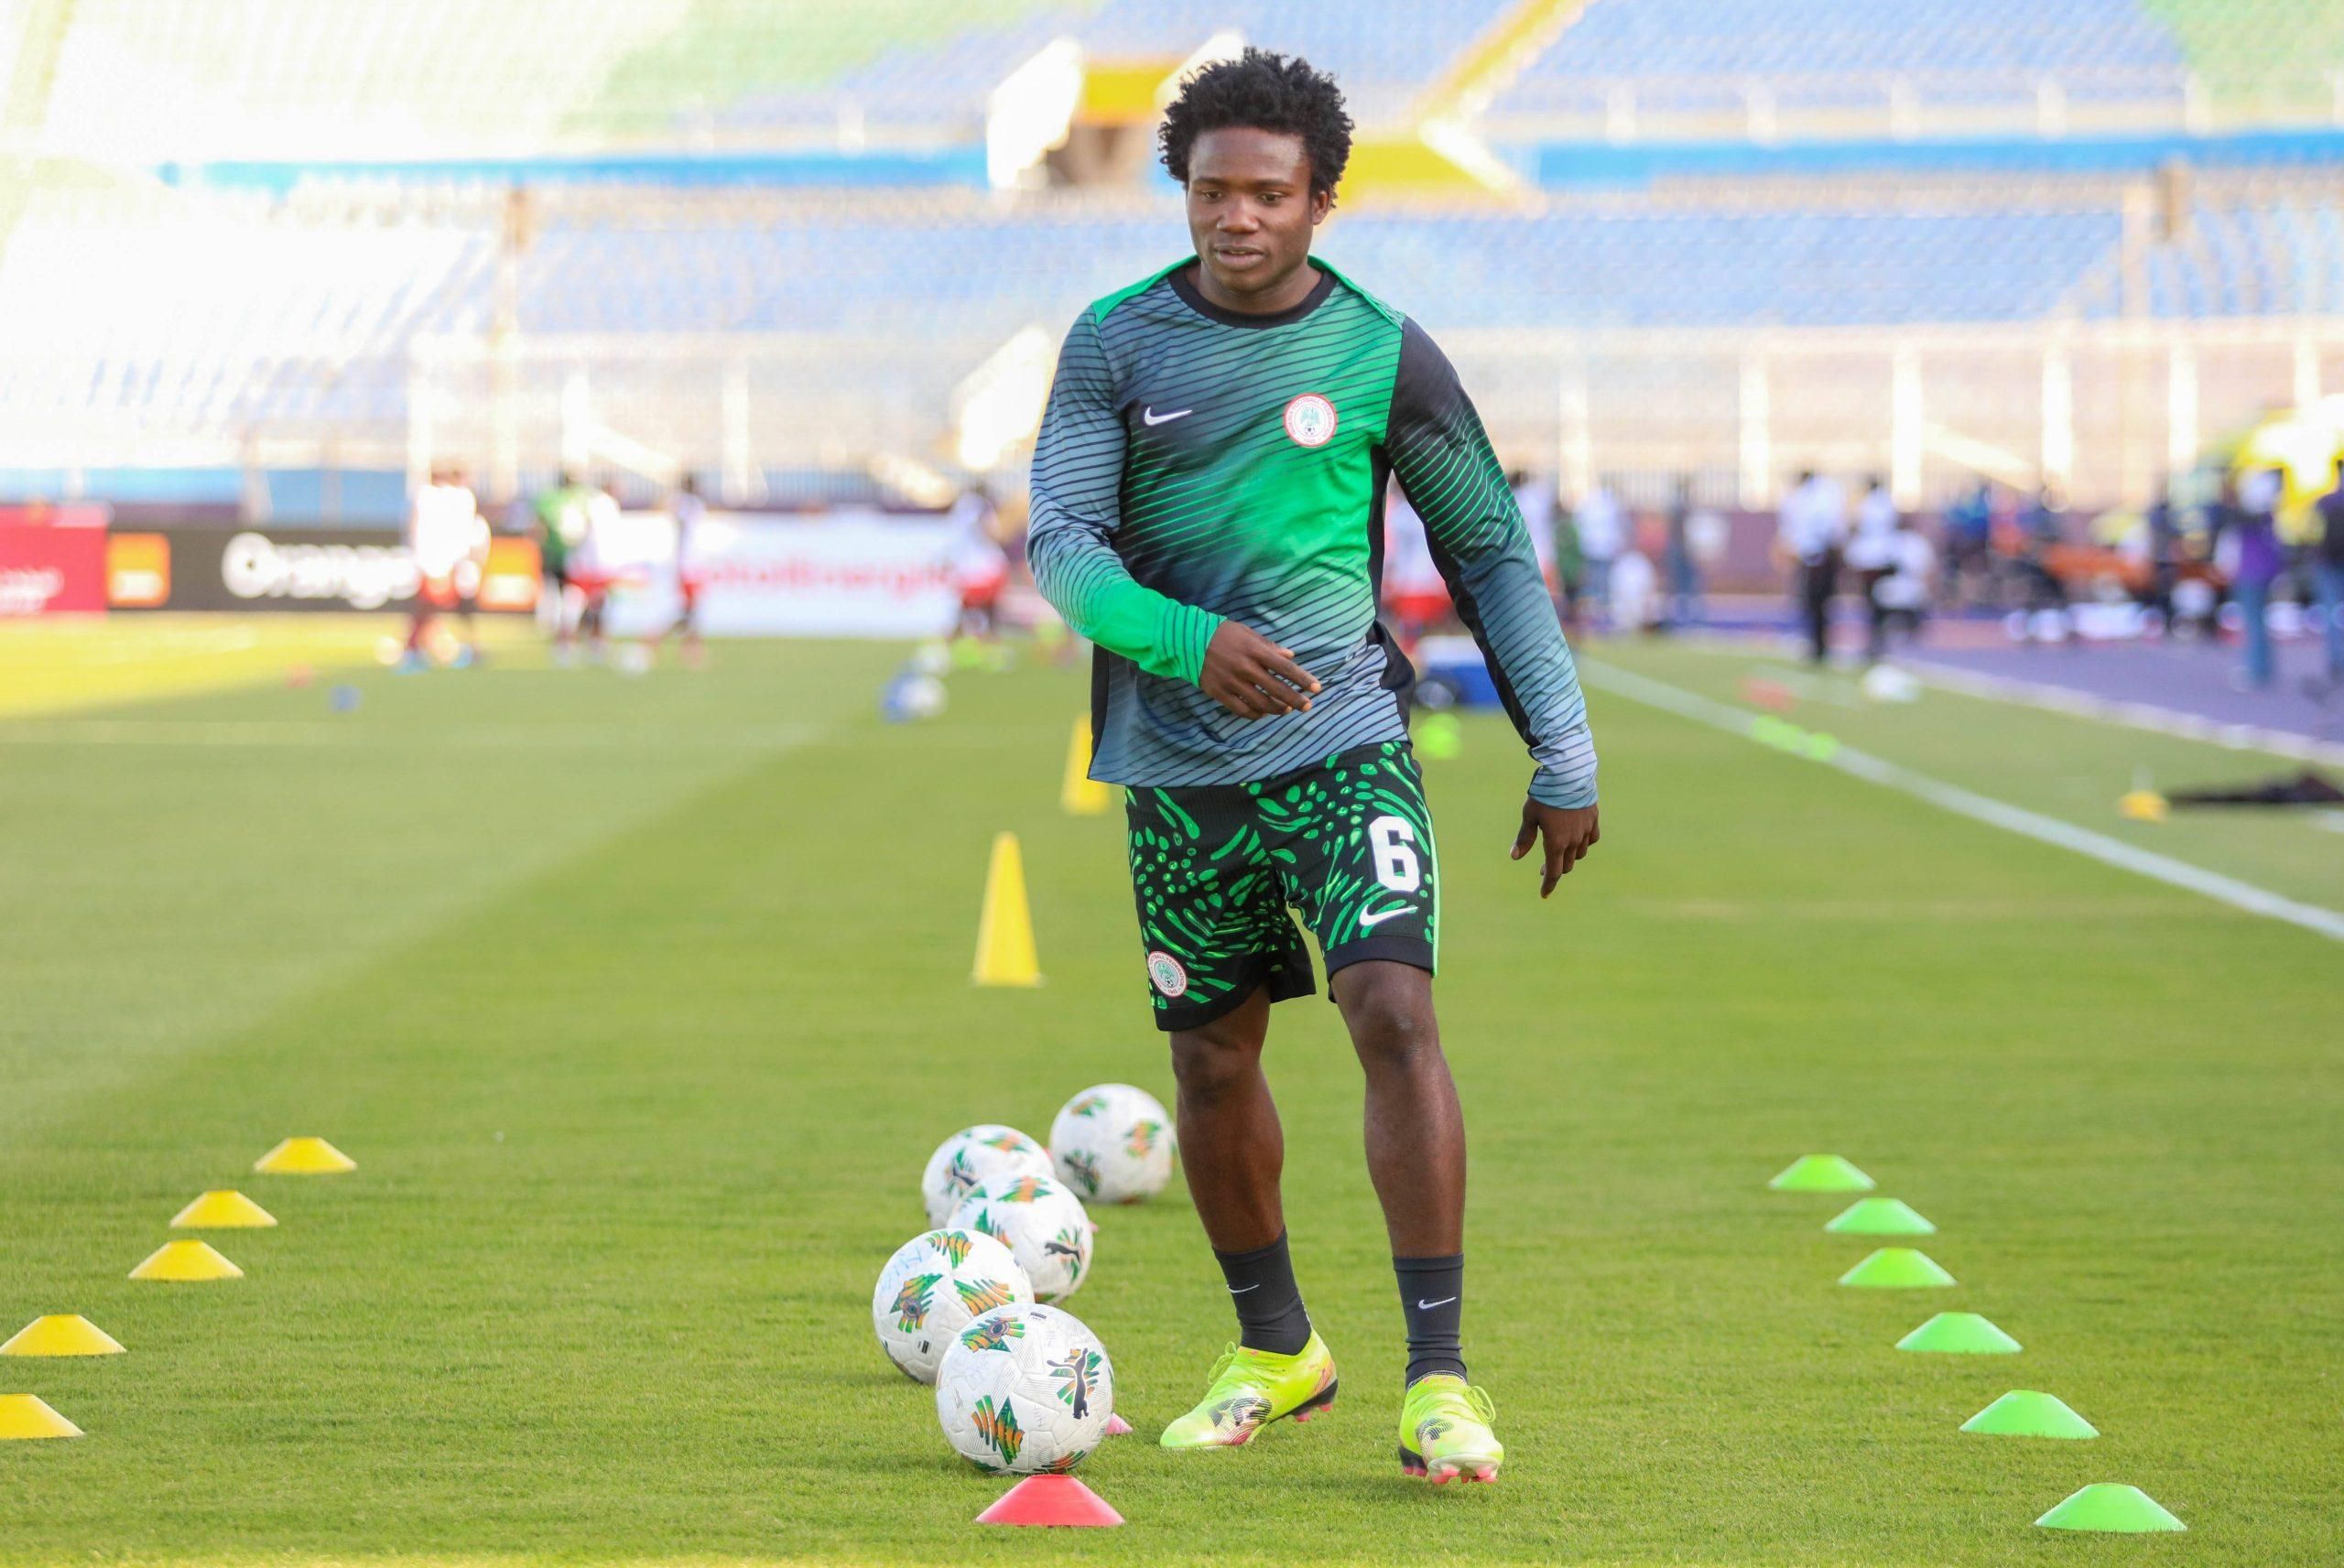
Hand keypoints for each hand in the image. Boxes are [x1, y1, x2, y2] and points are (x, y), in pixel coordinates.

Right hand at [1199, 621, 1319, 718]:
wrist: (1187, 640)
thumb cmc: (1222, 634)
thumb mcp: (1247, 633)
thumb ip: (1269, 646)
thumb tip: (1290, 656)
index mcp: (1254, 651)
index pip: (1285, 668)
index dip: (1302, 679)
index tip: (1317, 688)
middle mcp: (1245, 668)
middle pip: (1276, 689)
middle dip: (1295, 700)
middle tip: (1307, 706)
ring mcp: (1232, 683)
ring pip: (1261, 704)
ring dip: (1277, 709)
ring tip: (1286, 710)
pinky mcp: (1219, 693)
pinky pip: (1241, 710)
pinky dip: (1255, 715)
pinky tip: (1262, 713)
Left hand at [1510, 799, 1598, 897]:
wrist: (1568, 773)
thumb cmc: (1544, 794)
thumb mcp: (1529, 816)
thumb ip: (1525, 838)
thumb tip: (1515, 857)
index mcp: (1556, 842)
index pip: (1553, 872)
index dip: (1548, 885)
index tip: (1544, 894)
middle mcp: (1573, 840)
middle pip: (1567, 865)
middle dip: (1556, 870)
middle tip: (1544, 869)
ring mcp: (1585, 830)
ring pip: (1579, 853)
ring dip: (1569, 857)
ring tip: (1559, 852)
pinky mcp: (1593, 819)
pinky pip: (1591, 838)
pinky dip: (1584, 843)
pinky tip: (1578, 839)